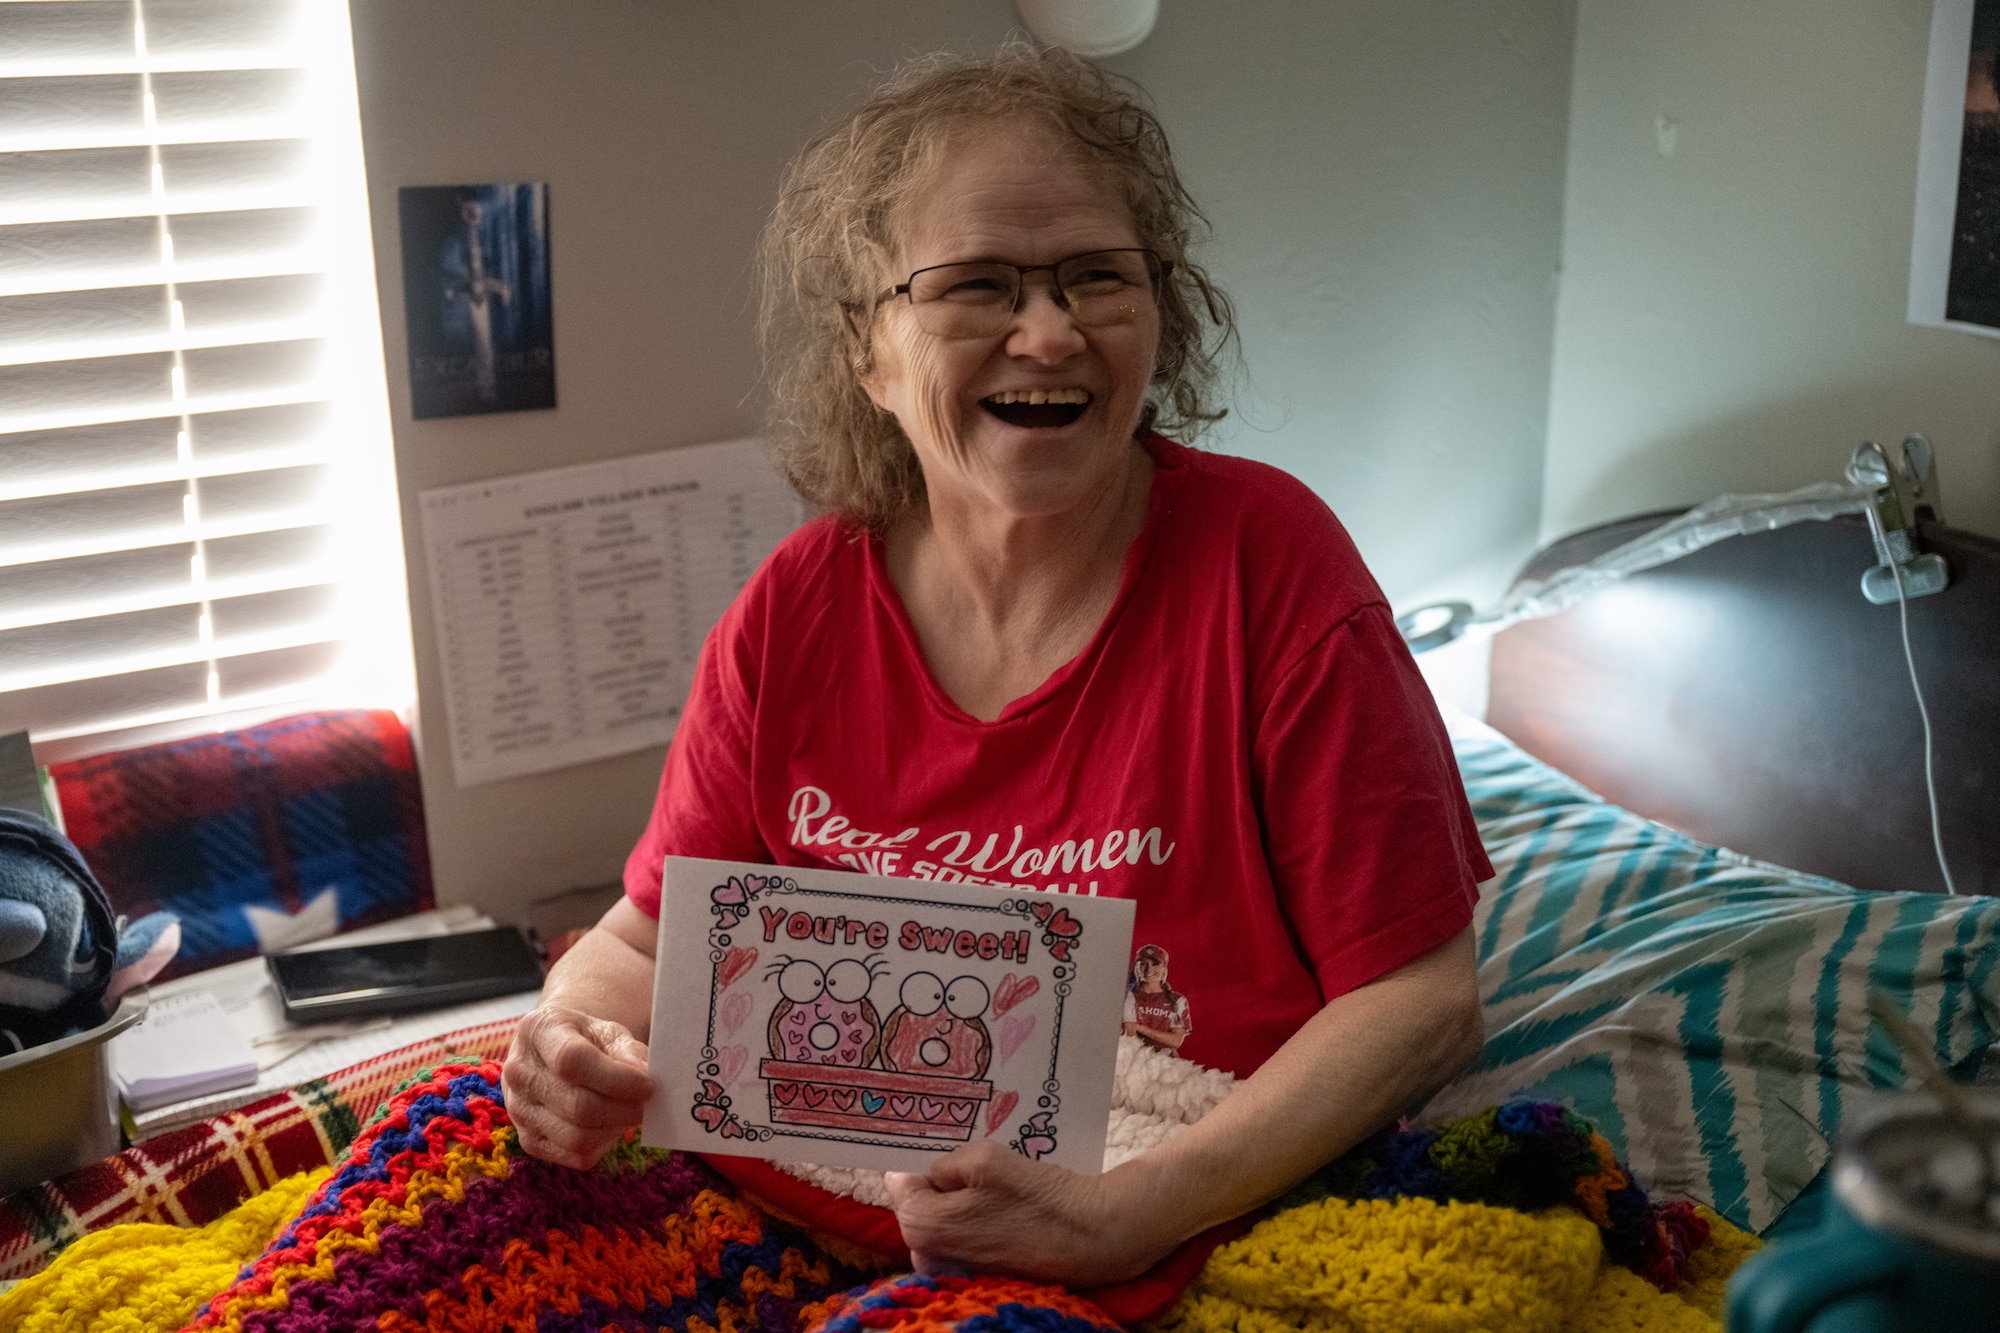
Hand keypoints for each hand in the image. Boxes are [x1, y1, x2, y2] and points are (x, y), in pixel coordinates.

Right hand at [502, 1003, 652, 1167]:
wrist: (555, 1055)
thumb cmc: (588, 1040)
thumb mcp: (609, 1032)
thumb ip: (629, 1052)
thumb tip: (645, 1078)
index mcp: (537, 1030)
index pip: (571, 1060)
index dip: (615, 1078)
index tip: (648, 1085)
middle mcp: (519, 1072)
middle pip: (576, 1105)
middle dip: (622, 1109)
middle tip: (646, 1105)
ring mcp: (519, 1110)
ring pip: (576, 1137)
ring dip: (615, 1128)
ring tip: (630, 1113)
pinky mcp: (529, 1141)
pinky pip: (575, 1155)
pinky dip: (604, 1144)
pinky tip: (612, 1124)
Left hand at [883, 1141, 1177, 1285]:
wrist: (1092, 1237)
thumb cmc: (1037, 1196)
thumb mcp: (985, 1157)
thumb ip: (945, 1162)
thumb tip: (929, 1171)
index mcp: (920, 1225)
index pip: (899, 1181)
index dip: (918, 1158)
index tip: (938, 1142)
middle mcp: (928, 1256)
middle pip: (921, 1203)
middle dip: (940, 1182)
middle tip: (972, 1157)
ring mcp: (953, 1271)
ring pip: (943, 1220)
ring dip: (960, 1200)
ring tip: (993, 1179)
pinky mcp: (978, 1277)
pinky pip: (964, 1238)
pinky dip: (976, 1219)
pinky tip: (1003, 1203)